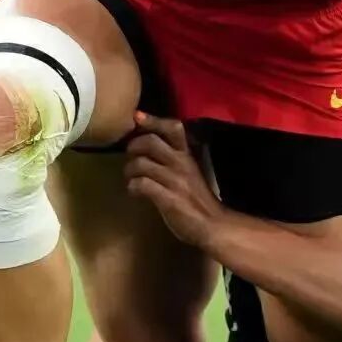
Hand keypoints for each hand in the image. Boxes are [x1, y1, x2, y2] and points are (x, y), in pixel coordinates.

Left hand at [125, 113, 221, 248]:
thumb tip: (149, 148)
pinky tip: (135, 192)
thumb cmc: (198, 199)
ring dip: (129, 170)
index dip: (153, 120)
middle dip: (133, 146)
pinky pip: (141, 184)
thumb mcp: (190, 172)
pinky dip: (133, 187)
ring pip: (141, 163)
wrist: (212, 225)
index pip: (173, 128)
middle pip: (150, 141)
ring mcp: (174, 180)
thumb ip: (173, 159)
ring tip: (131, 178)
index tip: (137, 116)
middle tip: (130, 156)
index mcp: (188, 155)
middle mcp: (181, 163)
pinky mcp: (167, 198)